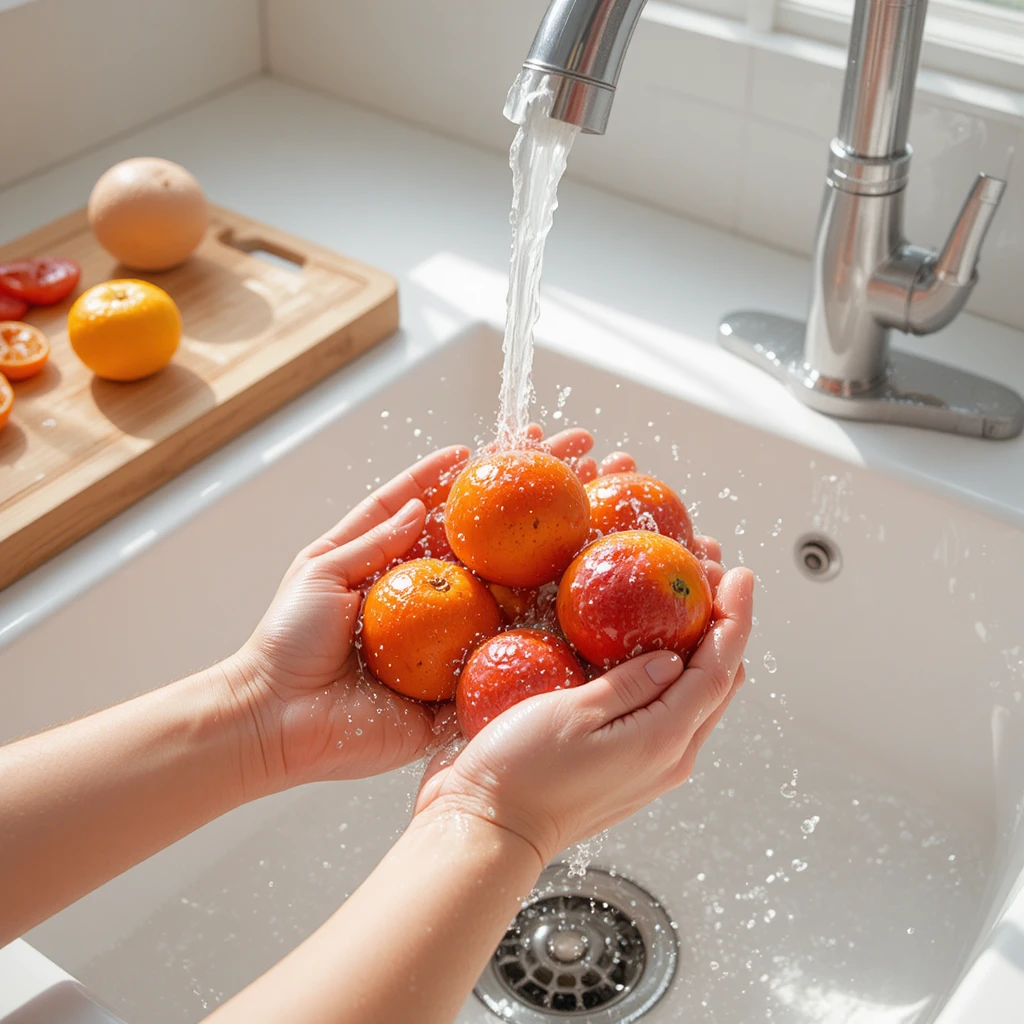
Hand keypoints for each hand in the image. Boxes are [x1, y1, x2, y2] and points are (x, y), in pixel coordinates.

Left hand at [223, 428, 619, 797]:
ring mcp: (464, 634)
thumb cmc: (288, 640)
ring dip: (574, 549)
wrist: (279, 722)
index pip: (461, 500)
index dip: (495, 464)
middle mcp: (447, 589)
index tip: (531, 432)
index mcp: (410, 555)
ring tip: (619, 508)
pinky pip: (518, 657)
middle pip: (509, 535)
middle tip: (598, 457)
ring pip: (527, 587)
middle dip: (554, 493)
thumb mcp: (320, 572)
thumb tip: (421, 505)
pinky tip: (601, 599)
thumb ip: (372, 538)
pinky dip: (559, 631)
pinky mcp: (468, 682)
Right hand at [414, 560, 753, 863]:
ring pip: (697, 698)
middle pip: (719, 683)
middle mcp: (669, 757)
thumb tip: (673, 656)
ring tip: (690, 601)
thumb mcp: (573, 712)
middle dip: (724, 626)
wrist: (487, 831)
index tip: (740, 574)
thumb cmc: (520, 774)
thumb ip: (629, 682)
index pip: (718, 670)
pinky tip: (653, 648)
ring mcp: (651, 766)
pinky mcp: (629, 768)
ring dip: (703, 648)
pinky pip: (670, 712)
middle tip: (711, 575)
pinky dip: (676, 674)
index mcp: (663, 740)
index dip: (735, 617)